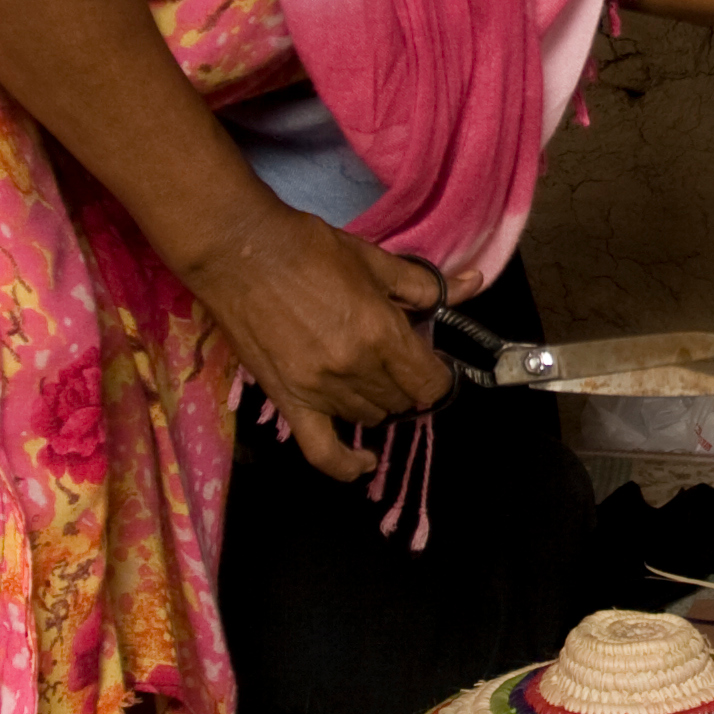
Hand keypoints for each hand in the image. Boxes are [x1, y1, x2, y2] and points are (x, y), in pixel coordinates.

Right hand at [170, 202, 465, 480]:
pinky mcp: (287, 400)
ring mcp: (320, 389)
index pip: (430, 382)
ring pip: (368, 416)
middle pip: (401, 400)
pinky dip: (345, 464)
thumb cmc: (308, 248)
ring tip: (369, 376)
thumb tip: (474, 284)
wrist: (239, 251)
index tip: (432, 363)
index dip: (437, 375)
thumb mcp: (374, 261)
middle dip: (406, 382)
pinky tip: (363, 463)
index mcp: (382, 333)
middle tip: (396, 359)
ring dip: (376, 401)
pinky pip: (321, 451)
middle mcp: (355, 369)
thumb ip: (425, 285)